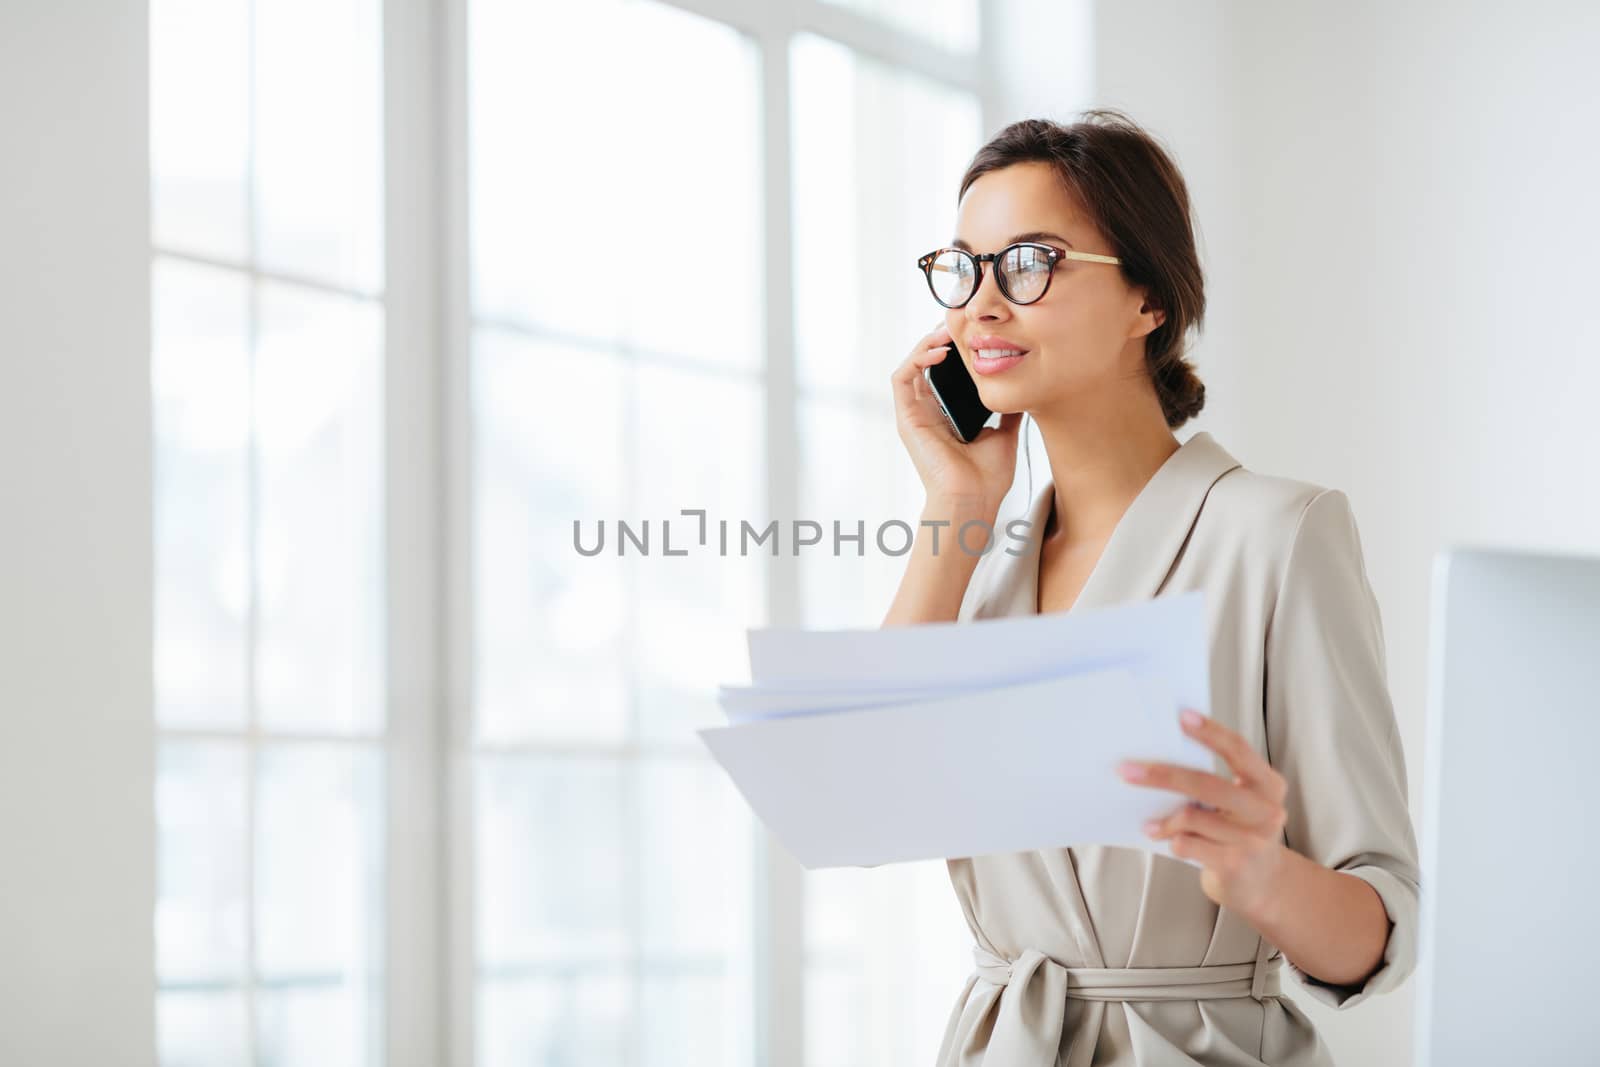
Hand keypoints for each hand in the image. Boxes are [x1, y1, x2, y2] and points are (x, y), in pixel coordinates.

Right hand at [890, 322, 1022, 514]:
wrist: (974, 501)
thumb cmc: (987, 480)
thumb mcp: (1004, 434)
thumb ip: (1006, 411)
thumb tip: (1022, 391)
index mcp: (946, 416)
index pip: (943, 372)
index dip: (955, 349)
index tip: (974, 332)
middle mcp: (927, 413)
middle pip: (926, 364)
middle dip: (941, 339)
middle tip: (961, 322)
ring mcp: (914, 415)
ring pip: (911, 365)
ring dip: (927, 343)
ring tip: (949, 330)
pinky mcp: (906, 418)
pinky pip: (902, 378)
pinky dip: (917, 359)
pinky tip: (940, 351)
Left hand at [1117, 708, 1290, 919]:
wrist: (1263, 884)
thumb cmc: (1240, 833)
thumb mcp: (1240, 803)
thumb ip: (1215, 782)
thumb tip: (1161, 757)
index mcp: (1268, 785)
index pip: (1238, 750)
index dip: (1210, 732)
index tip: (1182, 717)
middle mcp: (1266, 811)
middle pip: (1207, 783)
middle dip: (1162, 775)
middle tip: (1128, 770)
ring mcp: (1252, 840)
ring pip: (1192, 816)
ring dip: (1164, 818)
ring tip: (1149, 822)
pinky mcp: (1234, 865)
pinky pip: (1188, 844)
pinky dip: (1169, 838)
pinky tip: (1161, 837)